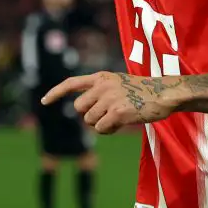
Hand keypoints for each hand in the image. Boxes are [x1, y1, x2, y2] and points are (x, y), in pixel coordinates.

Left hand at [42, 71, 181, 134]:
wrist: (164, 94)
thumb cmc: (143, 92)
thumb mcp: (119, 84)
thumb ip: (100, 92)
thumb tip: (84, 112)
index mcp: (101, 77)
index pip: (71, 83)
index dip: (55, 93)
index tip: (43, 102)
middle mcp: (102, 86)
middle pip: (79, 109)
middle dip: (90, 116)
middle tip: (108, 114)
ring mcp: (110, 99)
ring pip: (90, 121)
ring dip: (101, 125)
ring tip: (118, 118)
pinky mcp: (118, 112)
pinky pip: (102, 129)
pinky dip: (109, 130)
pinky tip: (122, 124)